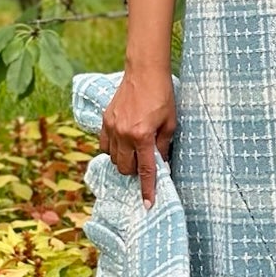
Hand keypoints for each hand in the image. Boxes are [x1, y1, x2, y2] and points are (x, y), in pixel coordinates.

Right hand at [99, 72, 176, 208]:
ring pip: (113, 159)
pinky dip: (113, 150)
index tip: (147, 204)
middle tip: (146, 162)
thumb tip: (160, 164)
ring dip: (124, 162)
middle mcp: (124, 134)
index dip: (147, 189)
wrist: (144, 72)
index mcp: (142, 135)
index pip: (145, 170)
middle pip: (125, 168)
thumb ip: (164, 146)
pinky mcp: (105, 120)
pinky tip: (123, 144)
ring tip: (135, 152)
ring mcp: (112, 127)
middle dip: (135, 172)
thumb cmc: (162, 95)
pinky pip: (105, 145)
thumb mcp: (170, 122)